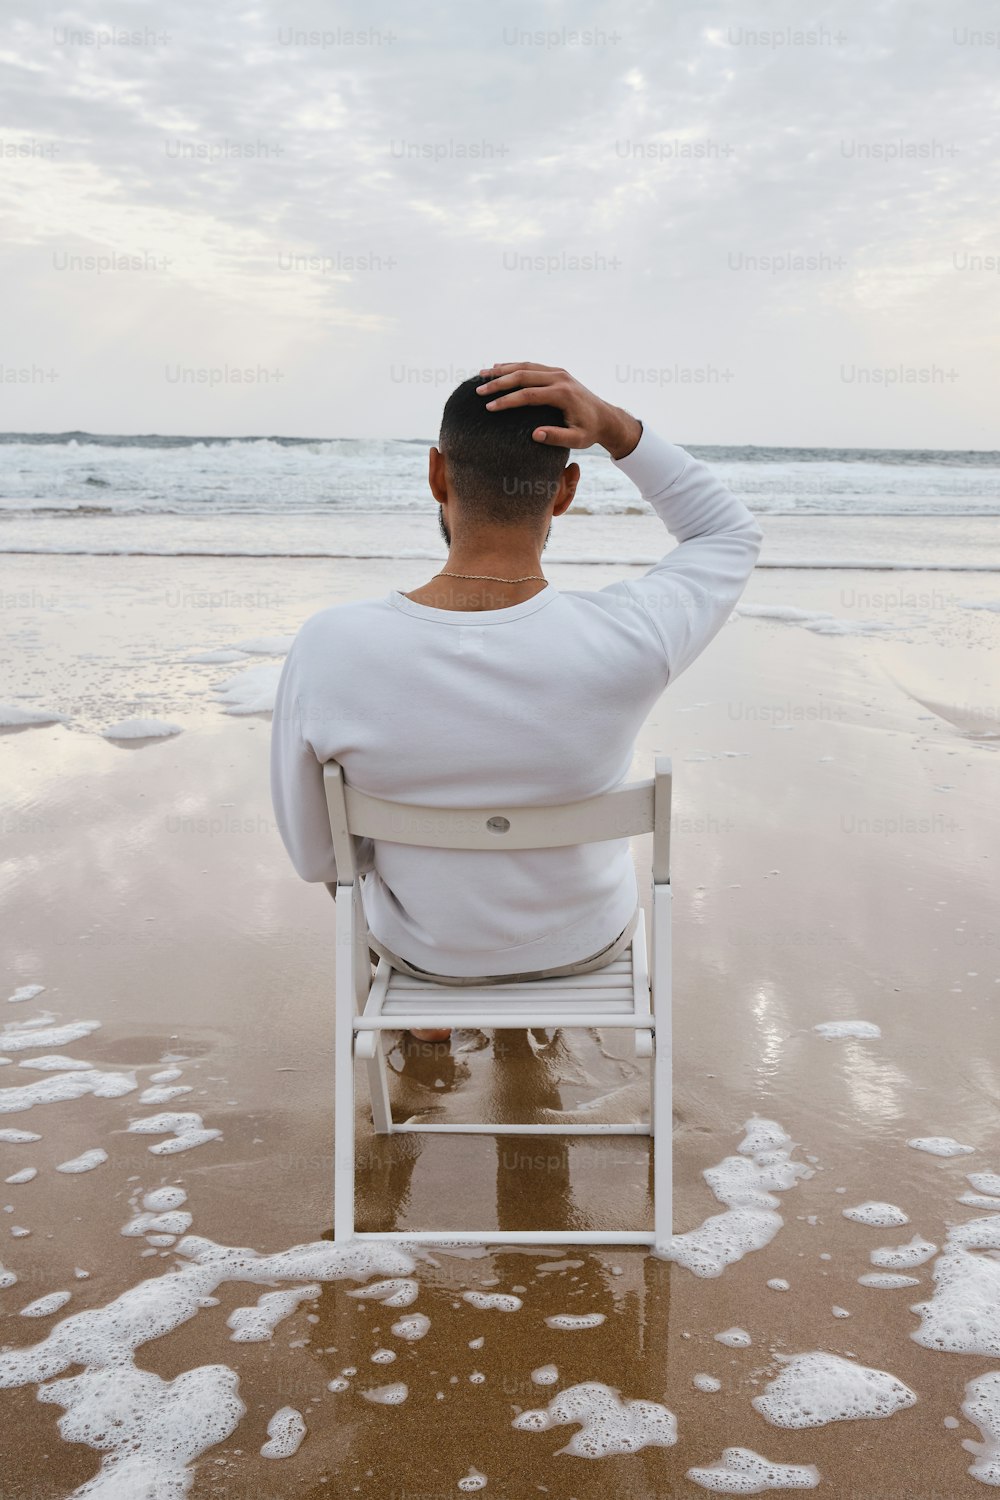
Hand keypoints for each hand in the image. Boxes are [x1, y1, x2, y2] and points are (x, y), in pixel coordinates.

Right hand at [475, 362, 641, 458]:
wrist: (605, 418)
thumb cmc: (590, 432)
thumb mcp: (577, 440)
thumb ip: (557, 437)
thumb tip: (534, 435)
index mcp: (562, 394)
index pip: (527, 395)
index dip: (506, 401)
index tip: (489, 408)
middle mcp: (559, 378)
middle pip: (522, 375)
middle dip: (498, 383)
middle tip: (478, 391)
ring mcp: (558, 372)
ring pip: (525, 366)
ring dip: (502, 370)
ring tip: (481, 375)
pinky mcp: (557, 372)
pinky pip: (531, 365)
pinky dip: (513, 366)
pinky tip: (499, 368)